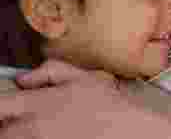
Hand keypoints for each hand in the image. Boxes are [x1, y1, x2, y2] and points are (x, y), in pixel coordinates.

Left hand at [0, 60, 170, 137]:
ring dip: (16, 134)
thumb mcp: (83, 77)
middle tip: (15, 120)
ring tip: (30, 129)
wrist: (124, 130)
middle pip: (2, 131)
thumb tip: (23, 78)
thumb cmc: (107, 103)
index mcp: (37, 104)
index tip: (5, 107)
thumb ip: (49, 71)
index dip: (0, 107)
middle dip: (5, 124)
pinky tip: (45, 135)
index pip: (0, 105)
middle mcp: (32, 127)